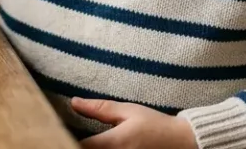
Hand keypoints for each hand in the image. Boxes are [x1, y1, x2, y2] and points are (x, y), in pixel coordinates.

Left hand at [72, 98, 197, 148]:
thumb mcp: (129, 111)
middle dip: (75, 144)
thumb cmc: (156, 125)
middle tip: (69, 137)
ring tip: (84, 141)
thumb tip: (74, 102)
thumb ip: (100, 109)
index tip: (60, 132)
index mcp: (114, 143)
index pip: (81, 147)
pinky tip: (101, 147)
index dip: (66, 139)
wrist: (184, 143)